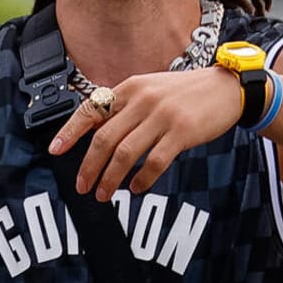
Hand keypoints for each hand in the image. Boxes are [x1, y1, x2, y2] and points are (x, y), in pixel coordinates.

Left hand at [49, 67, 243, 199]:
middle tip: (82, 186)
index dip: (69, 132)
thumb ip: (123, 107)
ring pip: (125, 154)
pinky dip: (141, 179)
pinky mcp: (182, 132)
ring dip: (110, 178)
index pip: (90, 110)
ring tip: (103, 194)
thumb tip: (92, 132)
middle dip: (88, 167)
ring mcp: (163, 116)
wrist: (227, 88)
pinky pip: (154, 162)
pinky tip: (135, 188)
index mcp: (130, 88)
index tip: (55, 151)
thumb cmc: (183, 93)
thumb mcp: (149, 89)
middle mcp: (143, 100)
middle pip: (104, 139)